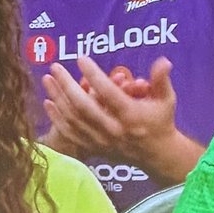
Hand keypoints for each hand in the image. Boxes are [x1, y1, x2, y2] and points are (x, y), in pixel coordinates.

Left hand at [42, 56, 196, 182]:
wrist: (156, 154)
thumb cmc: (160, 121)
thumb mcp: (166, 99)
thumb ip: (161, 80)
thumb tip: (164, 61)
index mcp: (131, 115)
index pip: (108, 92)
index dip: (93, 74)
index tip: (81, 58)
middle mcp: (113, 129)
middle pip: (83, 106)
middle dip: (66, 85)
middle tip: (55, 67)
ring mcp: (101, 140)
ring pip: (73, 119)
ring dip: (57, 98)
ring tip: (47, 79)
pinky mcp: (93, 147)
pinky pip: (70, 133)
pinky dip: (57, 119)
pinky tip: (48, 103)